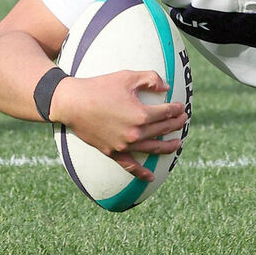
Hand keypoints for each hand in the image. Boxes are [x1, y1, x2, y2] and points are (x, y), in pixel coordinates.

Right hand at [51, 70, 187, 180]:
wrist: (72, 103)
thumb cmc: (99, 87)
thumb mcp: (127, 76)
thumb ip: (150, 79)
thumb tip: (166, 88)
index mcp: (141, 114)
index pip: (166, 113)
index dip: (177, 109)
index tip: (182, 107)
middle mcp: (135, 133)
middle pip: (163, 129)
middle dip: (176, 124)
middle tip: (183, 120)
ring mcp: (124, 145)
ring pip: (153, 148)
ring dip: (168, 147)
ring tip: (178, 144)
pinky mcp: (112, 152)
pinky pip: (130, 166)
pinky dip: (141, 173)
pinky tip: (150, 177)